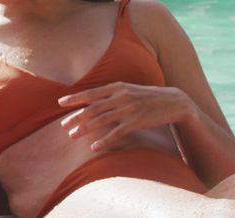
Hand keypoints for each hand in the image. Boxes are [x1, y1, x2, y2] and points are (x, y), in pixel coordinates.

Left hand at [58, 82, 192, 151]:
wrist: (174, 101)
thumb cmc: (147, 96)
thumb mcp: (128, 90)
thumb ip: (110, 94)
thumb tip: (90, 99)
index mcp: (117, 86)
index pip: (91, 92)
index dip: (75, 98)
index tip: (60, 103)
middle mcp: (121, 96)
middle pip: (93, 108)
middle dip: (76, 118)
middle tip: (63, 127)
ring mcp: (129, 109)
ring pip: (101, 121)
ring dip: (85, 129)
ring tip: (72, 136)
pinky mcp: (137, 122)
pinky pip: (116, 133)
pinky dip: (104, 141)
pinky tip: (94, 147)